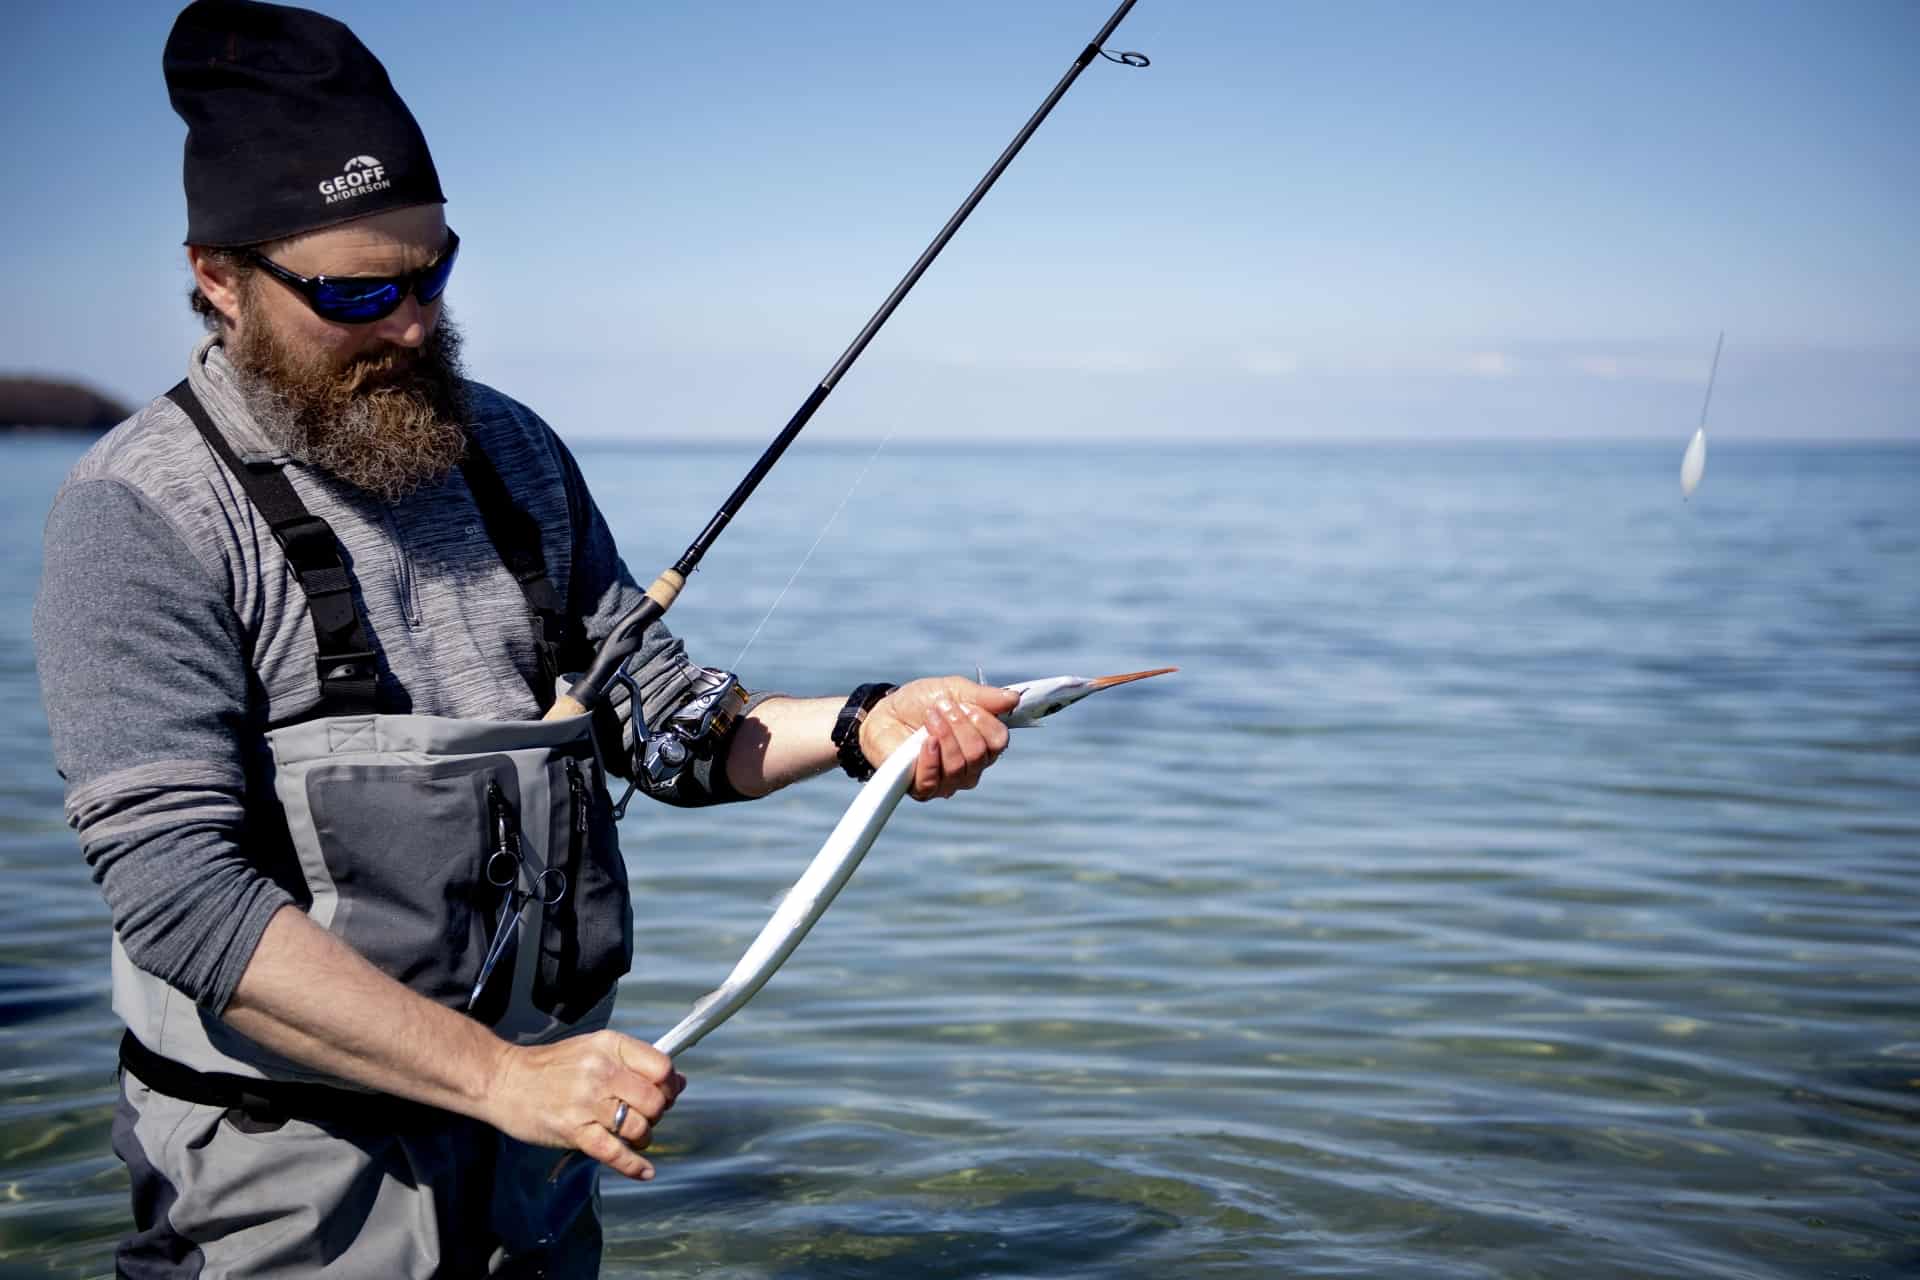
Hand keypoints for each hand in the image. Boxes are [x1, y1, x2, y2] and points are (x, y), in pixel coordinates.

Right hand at [483, 1030, 685, 1181]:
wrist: (502, 1079)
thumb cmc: (550, 1067)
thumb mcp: (594, 1050)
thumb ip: (634, 1063)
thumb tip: (679, 1081)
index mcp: (610, 1046)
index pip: (662, 1067)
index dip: (669, 1085)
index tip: (665, 1093)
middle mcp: (602, 1071)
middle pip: (654, 1100)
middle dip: (657, 1114)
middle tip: (645, 1117)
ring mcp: (587, 1102)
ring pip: (638, 1127)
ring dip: (642, 1138)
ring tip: (632, 1136)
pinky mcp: (573, 1130)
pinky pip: (614, 1152)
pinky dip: (634, 1166)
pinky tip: (645, 1171)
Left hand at [860, 676, 1016, 800]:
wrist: (884, 712)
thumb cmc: (920, 702)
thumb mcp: (953, 690)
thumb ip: (983, 697)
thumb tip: (1014, 698)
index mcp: (982, 742)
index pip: (999, 741)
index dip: (983, 721)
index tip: (964, 703)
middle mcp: (970, 766)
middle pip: (979, 754)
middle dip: (959, 725)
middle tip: (941, 707)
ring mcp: (948, 780)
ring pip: (959, 767)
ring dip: (943, 736)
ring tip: (929, 717)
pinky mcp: (923, 788)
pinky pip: (934, 781)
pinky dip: (931, 758)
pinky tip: (925, 741)